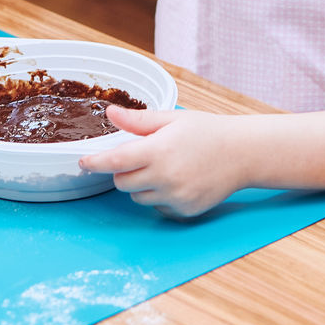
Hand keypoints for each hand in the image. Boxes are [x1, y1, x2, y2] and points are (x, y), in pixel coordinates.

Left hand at [80, 105, 245, 218]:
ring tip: (162, 166)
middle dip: (122, 171)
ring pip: (139, 197)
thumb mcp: (172, 119)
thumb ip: (138, 121)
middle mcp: (165, 178)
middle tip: (137, 156)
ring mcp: (176, 197)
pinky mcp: (184, 211)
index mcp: (159, 151)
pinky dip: (159, 196)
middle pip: (122, 183)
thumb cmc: (206, 131)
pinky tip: (176, 180)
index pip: (116, 161)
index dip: (95, 162)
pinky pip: (158, 207)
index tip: (83, 162)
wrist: (242, 153)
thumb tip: (110, 113)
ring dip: (140, 185)